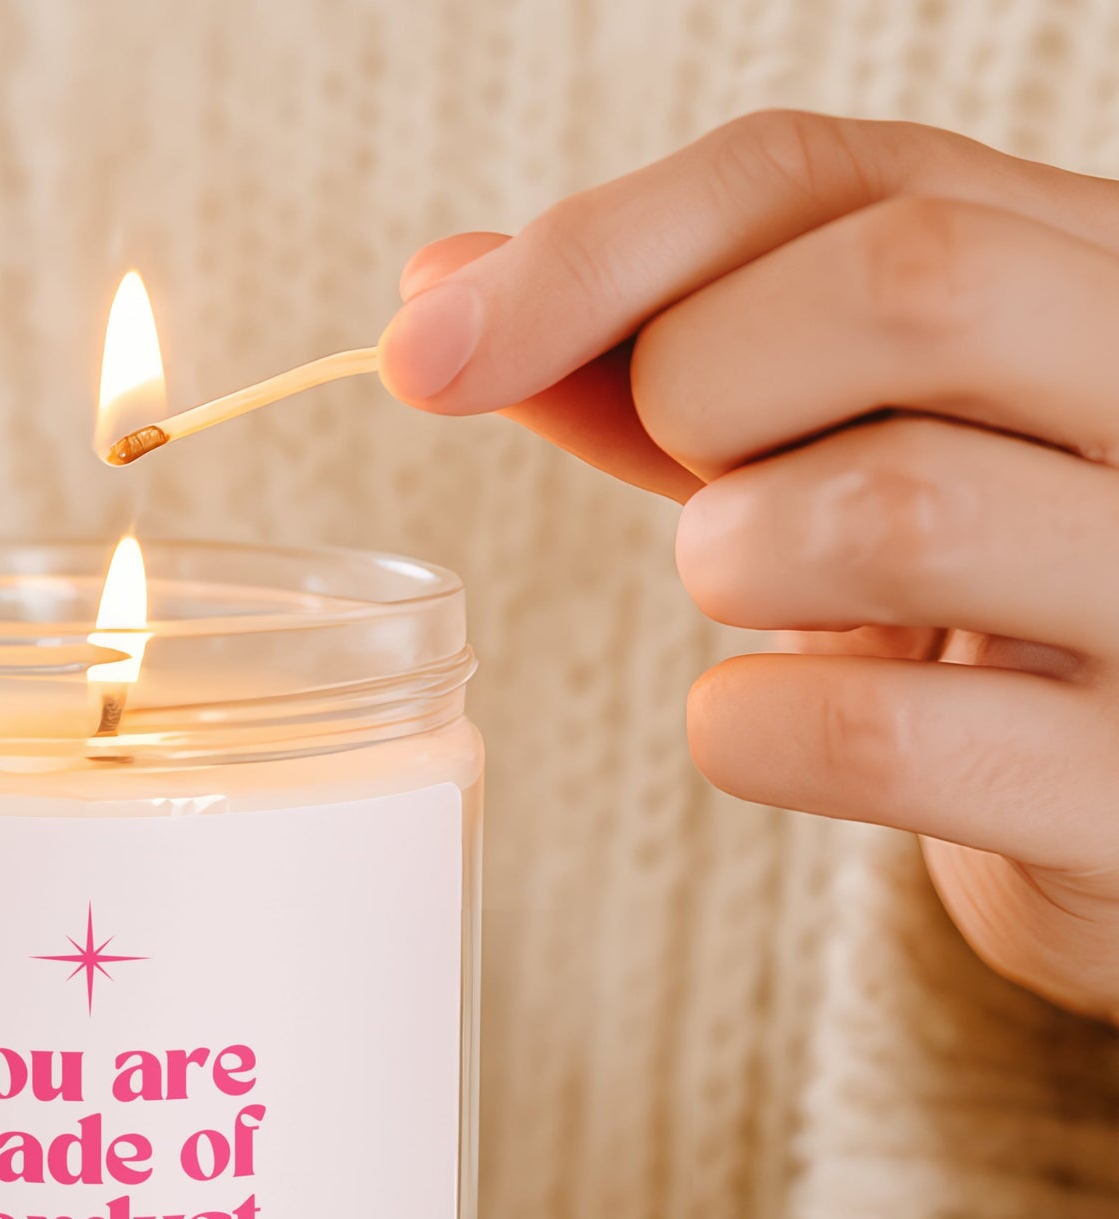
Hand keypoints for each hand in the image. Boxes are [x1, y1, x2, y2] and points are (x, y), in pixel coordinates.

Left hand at [382, 111, 1118, 1023]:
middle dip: (700, 388)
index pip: (830, 171)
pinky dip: (749, 729)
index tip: (424, 345)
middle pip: (904, 284)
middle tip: (701, 485)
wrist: (1116, 791)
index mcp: (1097, 265)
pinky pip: (868, 734)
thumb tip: (442, 286)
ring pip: (886, 510)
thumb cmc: (959, 582)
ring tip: (767, 596)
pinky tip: (778, 723)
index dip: (598, 249)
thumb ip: (669, 349)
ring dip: (733, 560)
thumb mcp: (839, 430)